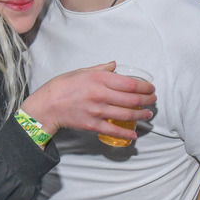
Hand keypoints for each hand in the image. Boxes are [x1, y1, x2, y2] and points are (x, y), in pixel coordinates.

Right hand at [21, 62, 155, 138]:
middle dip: (147, 101)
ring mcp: (97, 111)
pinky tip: (134, 133)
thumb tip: (114, 65)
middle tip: (152, 101)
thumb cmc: (62, 87)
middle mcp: (101, 94)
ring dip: (141, 115)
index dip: (145, 87)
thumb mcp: (81, 71)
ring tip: (148, 114)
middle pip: (132, 99)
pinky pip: (114, 130)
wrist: (47, 106)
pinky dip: (127, 133)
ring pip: (127, 114)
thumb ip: (100, 69)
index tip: (150, 89)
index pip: (130, 83)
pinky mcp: (93, 124)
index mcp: (99, 78)